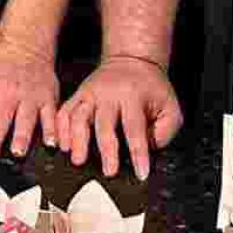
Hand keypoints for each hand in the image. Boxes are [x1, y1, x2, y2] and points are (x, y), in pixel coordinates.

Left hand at [0, 41, 58, 157]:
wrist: (24, 46)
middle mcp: (8, 91)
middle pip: (1, 117)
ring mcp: (29, 95)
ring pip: (25, 118)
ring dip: (22, 136)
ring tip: (17, 151)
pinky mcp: (46, 98)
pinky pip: (49, 115)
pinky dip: (51, 129)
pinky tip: (51, 143)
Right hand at [55, 55, 181, 179]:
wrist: (132, 60)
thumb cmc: (151, 87)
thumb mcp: (170, 106)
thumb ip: (164, 131)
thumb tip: (149, 150)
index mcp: (133, 96)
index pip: (135, 129)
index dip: (138, 153)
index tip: (140, 172)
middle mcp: (108, 93)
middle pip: (104, 124)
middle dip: (106, 150)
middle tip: (109, 171)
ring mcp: (91, 92)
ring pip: (78, 116)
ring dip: (77, 140)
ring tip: (79, 159)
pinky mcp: (79, 93)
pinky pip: (65, 111)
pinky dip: (61, 129)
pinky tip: (63, 144)